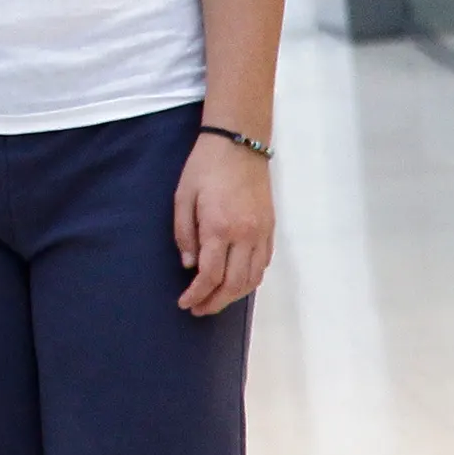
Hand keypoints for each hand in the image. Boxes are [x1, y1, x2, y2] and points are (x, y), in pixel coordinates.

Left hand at [174, 131, 274, 315]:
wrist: (239, 145)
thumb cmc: (204, 168)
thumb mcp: (182, 197)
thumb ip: (184, 234)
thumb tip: (188, 265)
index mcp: (219, 228)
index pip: (210, 275)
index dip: (197, 294)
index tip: (185, 303)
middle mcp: (245, 236)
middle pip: (234, 284)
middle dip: (215, 302)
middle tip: (198, 309)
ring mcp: (261, 234)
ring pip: (253, 279)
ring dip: (234, 295)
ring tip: (215, 300)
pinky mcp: (270, 229)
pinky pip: (263, 264)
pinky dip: (250, 279)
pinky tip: (236, 282)